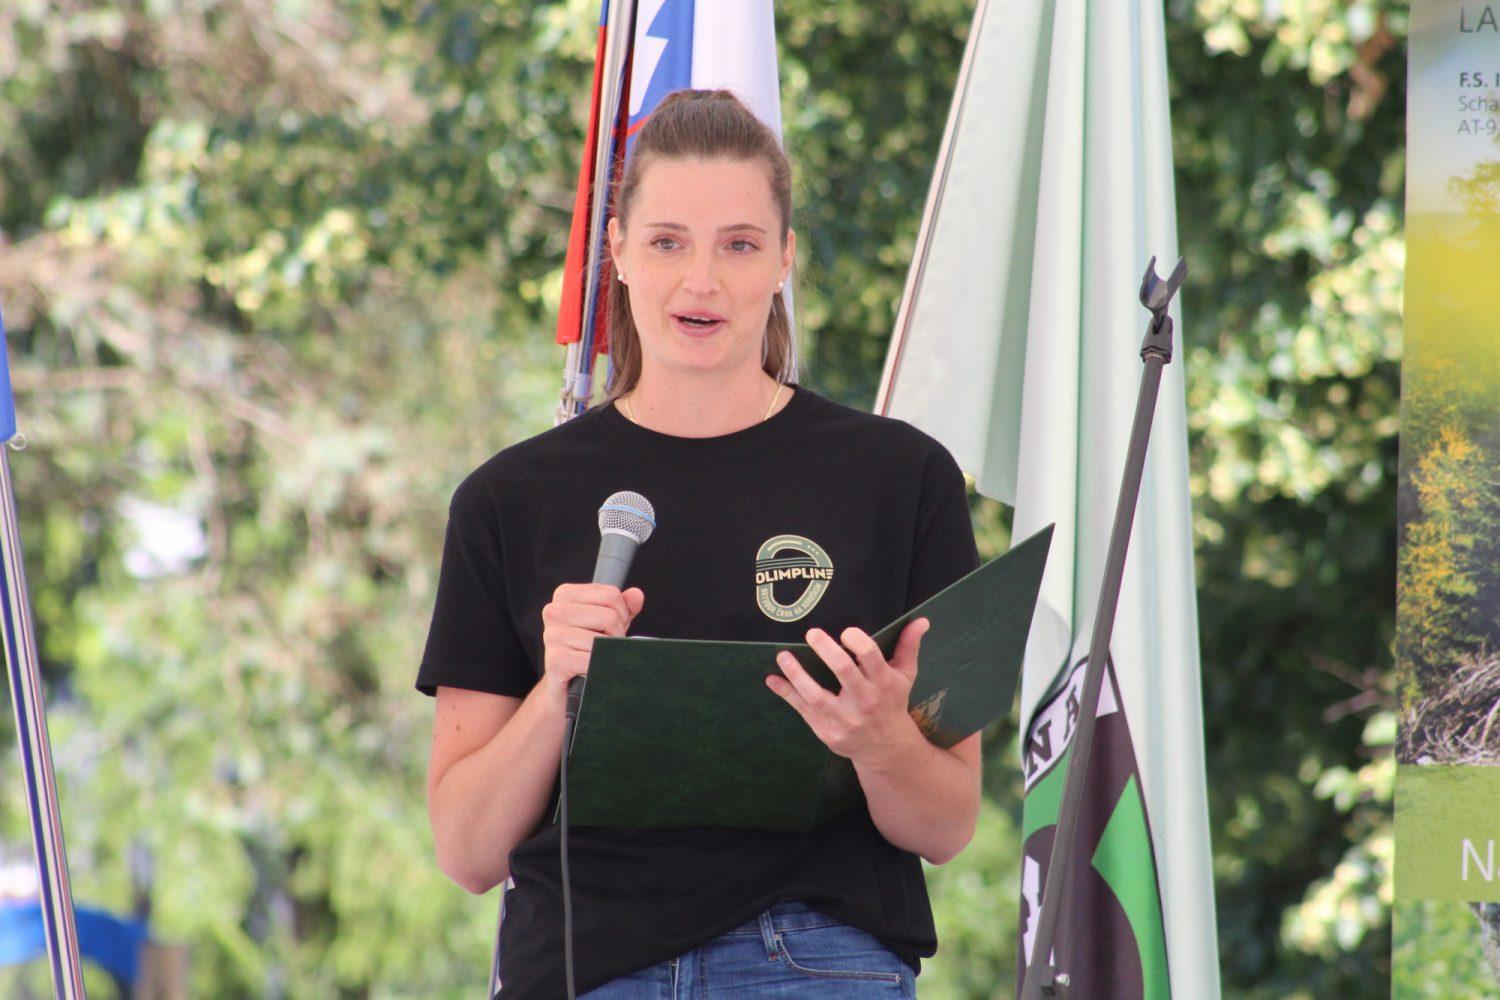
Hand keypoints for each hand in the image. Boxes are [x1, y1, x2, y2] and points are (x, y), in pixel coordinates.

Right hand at [540, 583, 644, 700]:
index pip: (611, 595)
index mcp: (565, 594)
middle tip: (605, 646)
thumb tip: (636, 595)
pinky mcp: (556, 660)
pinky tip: (590, 669)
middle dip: (616, 635)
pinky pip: (593, 659)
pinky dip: (599, 667)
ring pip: (603, 640)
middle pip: (610, 617)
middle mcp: (554, 611)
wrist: (567, 684)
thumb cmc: (586, 647)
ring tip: (597, 657)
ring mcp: (552, 635)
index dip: (622, 614)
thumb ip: (624, 606)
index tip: (612, 628)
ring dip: (608, 653)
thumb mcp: (608, 622)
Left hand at [766, 619, 929, 768]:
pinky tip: (773, 679)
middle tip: (811, 633)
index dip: (856, 641)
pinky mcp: (828, 732)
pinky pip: (803, 710)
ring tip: (783, 656)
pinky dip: (786, 694)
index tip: (844, 632)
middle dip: (825, 650)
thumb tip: (921, 620)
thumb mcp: (904, 675)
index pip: (870, 657)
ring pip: (816, 695)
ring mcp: (845, 718)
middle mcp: (864, 701)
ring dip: (797, 674)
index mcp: (883, 683)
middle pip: (842, 671)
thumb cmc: (893, 703)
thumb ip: (908, 646)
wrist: (887, 749)